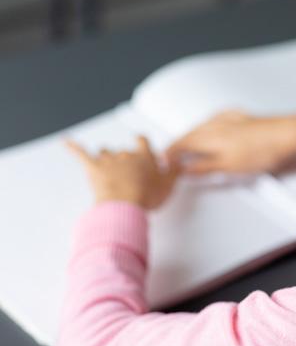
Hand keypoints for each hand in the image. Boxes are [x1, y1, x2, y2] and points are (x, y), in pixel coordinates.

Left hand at [65, 136, 179, 209]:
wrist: (124, 204)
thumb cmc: (146, 195)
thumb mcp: (169, 185)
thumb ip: (174, 171)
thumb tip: (179, 162)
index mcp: (145, 157)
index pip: (143, 142)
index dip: (142, 143)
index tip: (141, 141)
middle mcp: (126, 155)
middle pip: (124, 151)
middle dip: (124, 158)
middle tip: (127, 169)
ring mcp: (109, 161)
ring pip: (106, 152)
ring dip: (106, 156)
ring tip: (106, 160)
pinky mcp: (94, 168)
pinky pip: (81, 154)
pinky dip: (73, 147)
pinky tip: (66, 141)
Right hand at [165, 110, 295, 174]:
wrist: (290, 134)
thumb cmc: (263, 150)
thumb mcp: (229, 166)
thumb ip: (204, 167)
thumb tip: (185, 169)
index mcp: (209, 135)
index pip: (181, 144)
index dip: (170, 154)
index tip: (161, 161)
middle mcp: (217, 124)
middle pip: (190, 133)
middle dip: (178, 144)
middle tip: (170, 154)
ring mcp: (231, 119)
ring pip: (203, 125)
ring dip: (192, 134)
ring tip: (186, 142)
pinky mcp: (244, 118)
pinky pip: (218, 119)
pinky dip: (208, 124)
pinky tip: (213, 124)